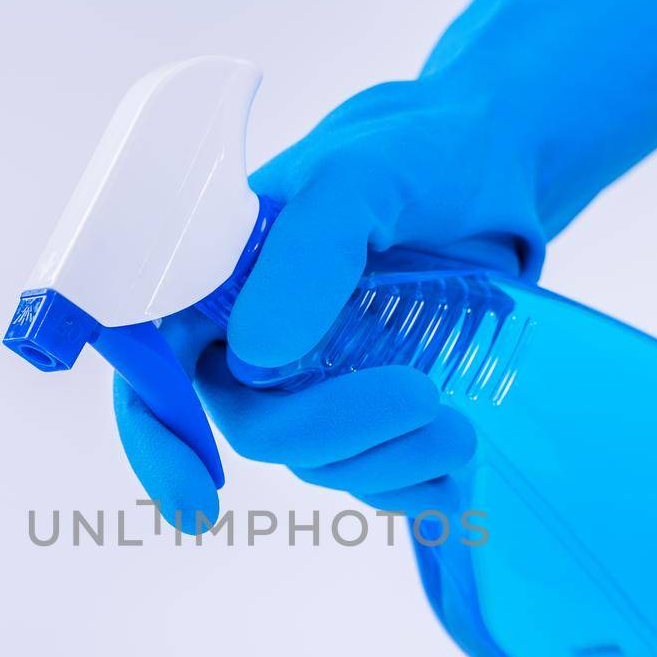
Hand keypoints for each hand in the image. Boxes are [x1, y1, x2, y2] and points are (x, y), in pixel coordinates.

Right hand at [114, 0, 656, 528]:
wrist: (503, 167)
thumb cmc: (419, 152)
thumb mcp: (362, 177)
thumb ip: (308, 252)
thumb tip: (255, 357)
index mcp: (219, 285)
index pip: (152, 373)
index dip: (160, 440)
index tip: (201, 503)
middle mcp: (254, 342)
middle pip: (258, 429)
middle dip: (334, 433)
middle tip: (426, 399)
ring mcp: (316, 383)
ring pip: (322, 463)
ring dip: (389, 461)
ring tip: (462, 425)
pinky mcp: (376, 413)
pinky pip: (376, 481)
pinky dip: (413, 488)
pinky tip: (453, 469)